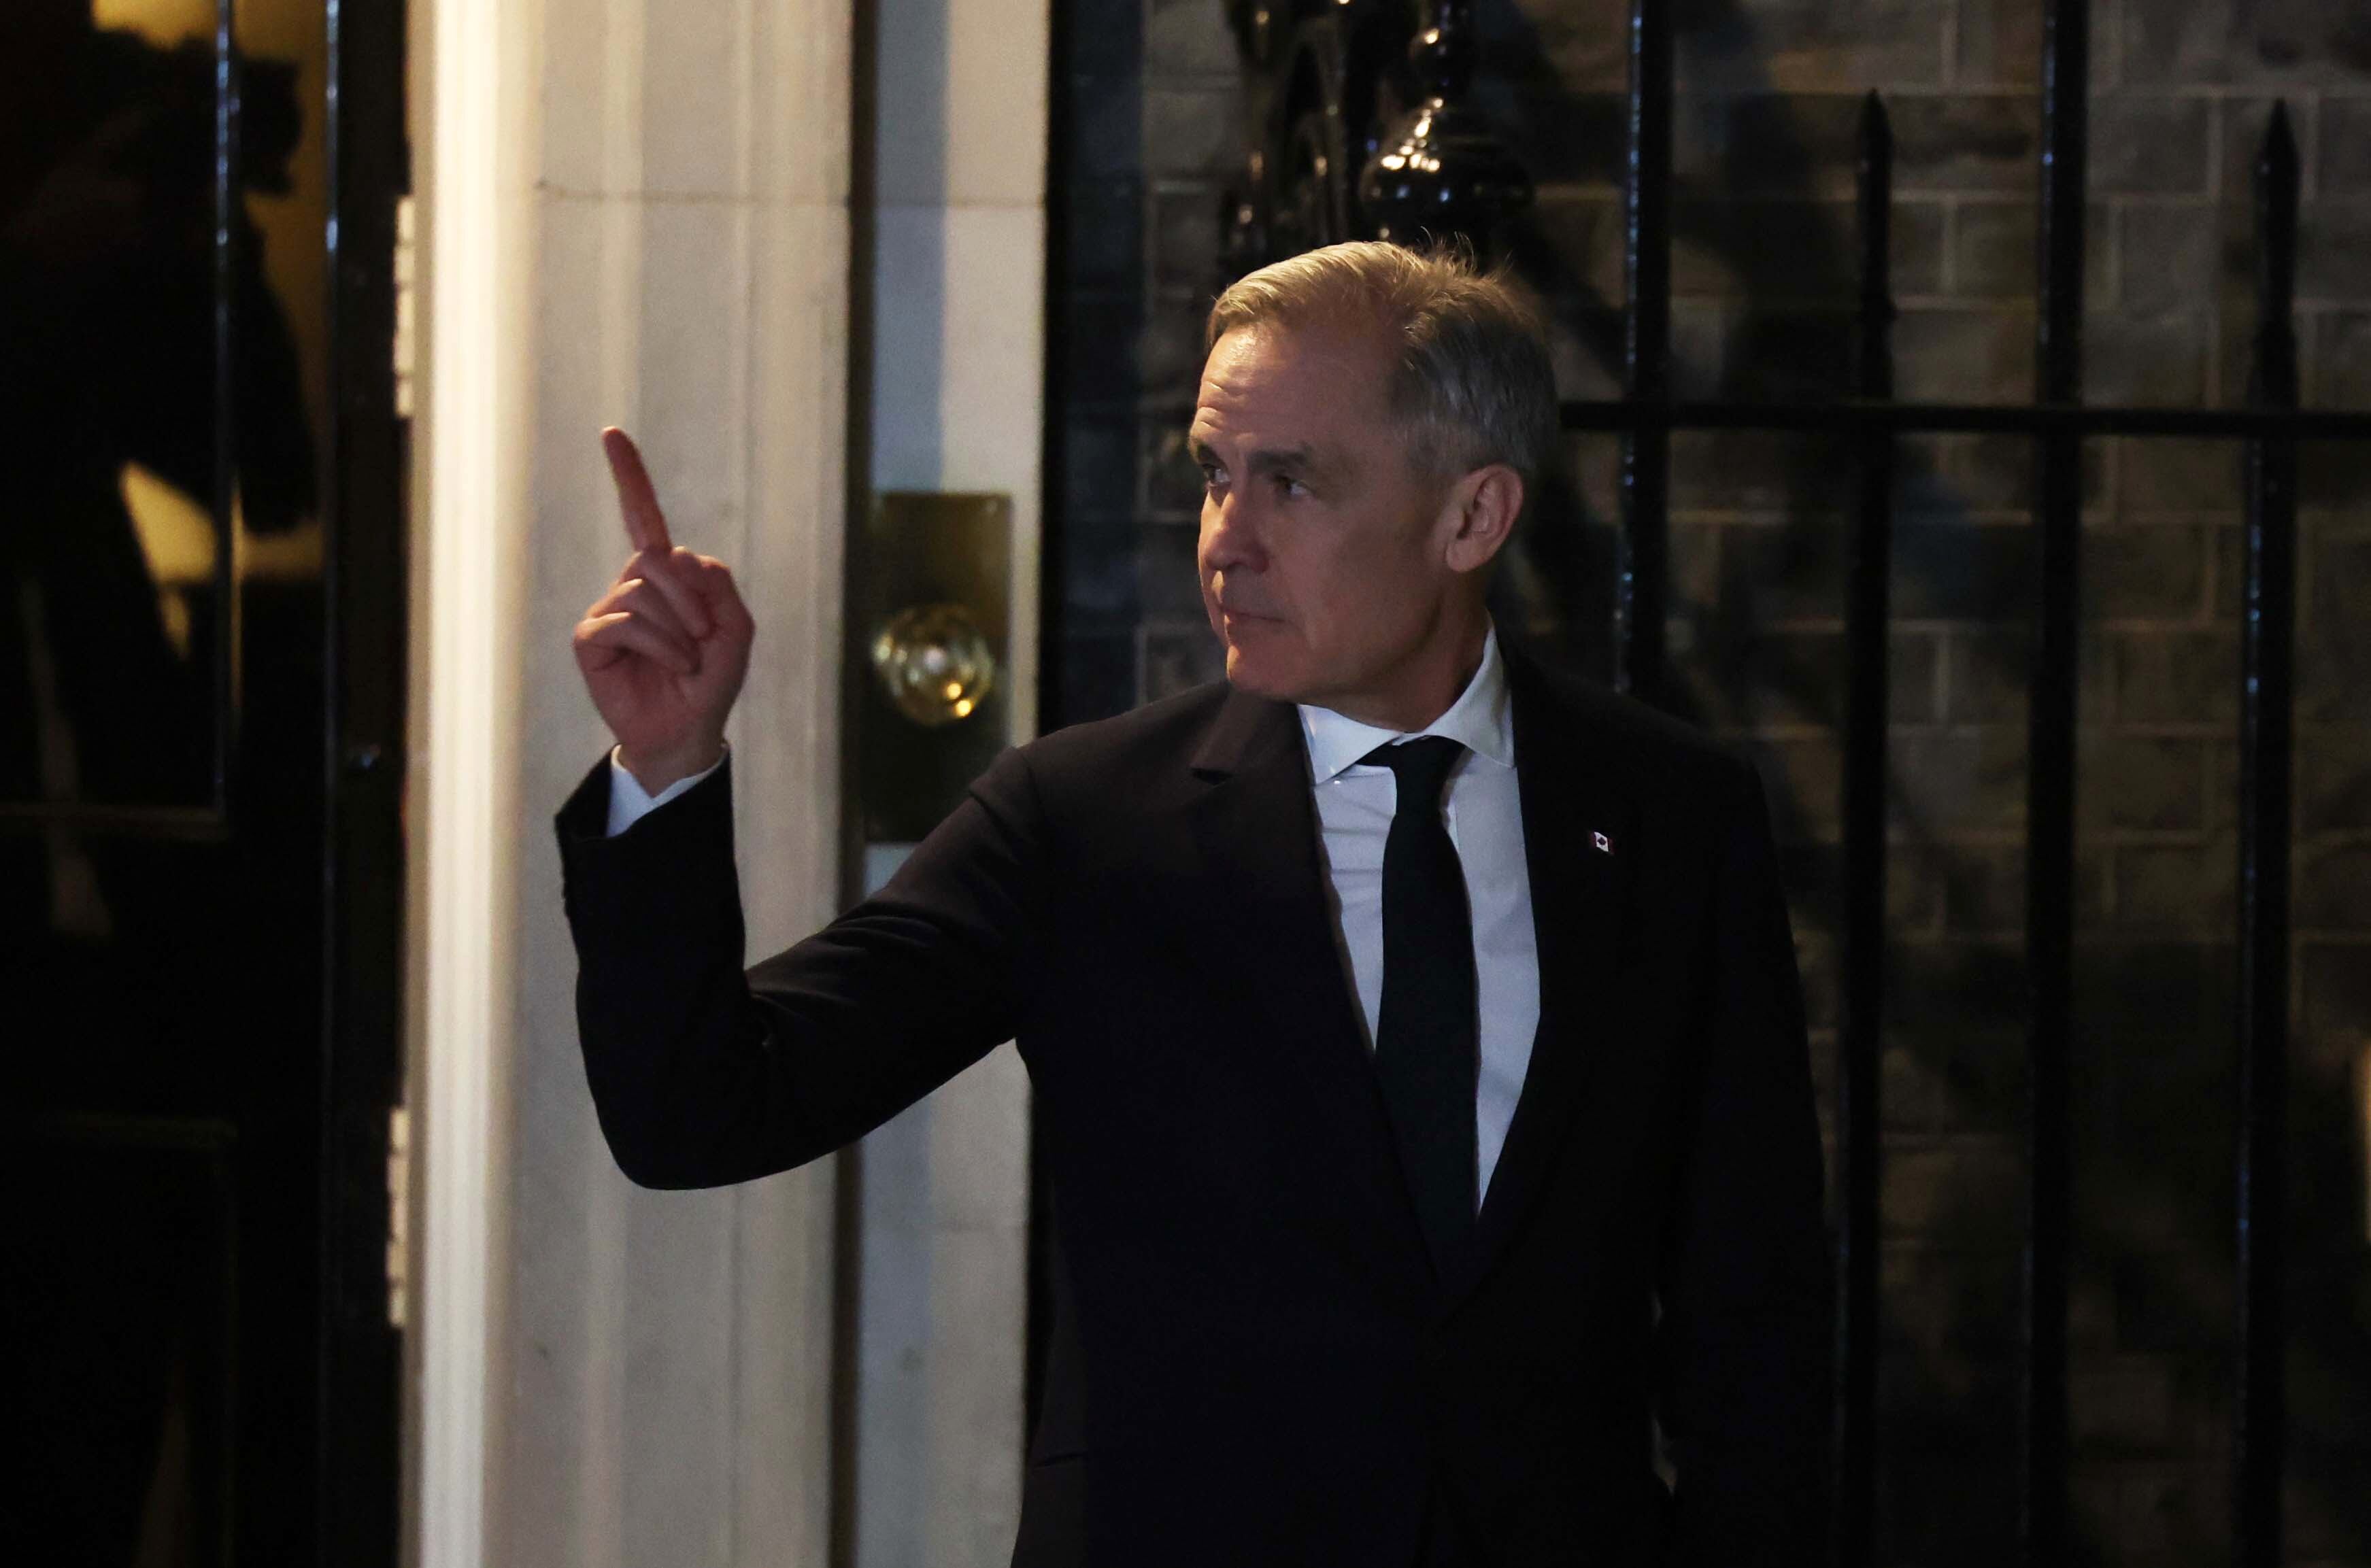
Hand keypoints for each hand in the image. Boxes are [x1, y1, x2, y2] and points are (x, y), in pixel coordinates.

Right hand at [573, 428, 754, 791]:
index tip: (610, 434)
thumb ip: (719, 587)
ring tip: (688, 660)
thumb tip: (675, 554)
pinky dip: (660, 645)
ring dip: (680, 631)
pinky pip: (626, 621)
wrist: (687, 731)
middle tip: (704, 638)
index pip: (642, 517)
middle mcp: (632, 585)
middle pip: (658, 558)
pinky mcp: (591, 639)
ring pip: (643, 591)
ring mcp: (608, 610)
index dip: (629, 476)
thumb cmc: (711, 680)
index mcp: (665, 577)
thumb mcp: (736, 631)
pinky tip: (671, 667)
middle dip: (692, 600)